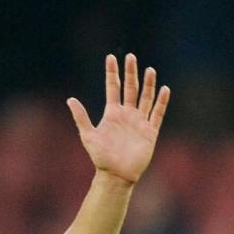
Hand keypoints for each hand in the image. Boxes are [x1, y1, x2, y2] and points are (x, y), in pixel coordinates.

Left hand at [67, 54, 169, 185]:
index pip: (113, 87)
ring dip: (148, 84)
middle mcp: (127, 115)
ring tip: (149, 69)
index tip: (111, 57)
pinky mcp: (150, 132)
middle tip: (131, 57)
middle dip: (131, 73)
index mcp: (112, 113)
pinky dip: (161, 102)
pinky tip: (164, 89)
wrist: (116, 176)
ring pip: (145, 98)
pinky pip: (157, 114)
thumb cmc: (101, 158)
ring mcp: (139, 122)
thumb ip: (81, 117)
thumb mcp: (88, 136)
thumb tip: (70, 99)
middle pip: (130, 88)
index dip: (112, 73)